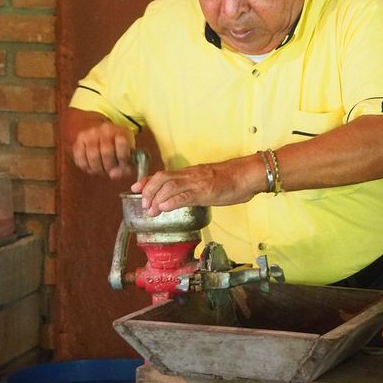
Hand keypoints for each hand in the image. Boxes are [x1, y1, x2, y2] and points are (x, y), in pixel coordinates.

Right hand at [63, 107, 134, 179]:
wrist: (105, 138)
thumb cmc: (120, 151)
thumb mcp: (128, 158)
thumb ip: (125, 169)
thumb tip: (113, 175)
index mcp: (121, 131)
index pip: (122, 142)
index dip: (122, 158)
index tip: (122, 165)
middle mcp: (105, 129)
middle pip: (106, 152)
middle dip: (109, 167)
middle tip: (110, 170)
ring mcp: (90, 134)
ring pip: (92, 156)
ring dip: (98, 169)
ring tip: (102, 169)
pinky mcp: (79, 140)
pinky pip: (80, 159)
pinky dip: (87, 167)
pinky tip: (92, 168)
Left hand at [130, 156, 262, 215]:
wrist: (248, 175)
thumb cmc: (233, 179)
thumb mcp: (209, 182)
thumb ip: (196, 188)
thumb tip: (186, 197)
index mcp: (190, 173)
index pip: (164, 174)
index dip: (147, 181)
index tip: (135, 188)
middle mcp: (191, 175)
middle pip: (162, 178)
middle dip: (148, 190)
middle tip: (143, 204)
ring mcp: (197, 183)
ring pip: (170, 186)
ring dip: (157, 198)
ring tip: (150, 210)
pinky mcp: (205, 191)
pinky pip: (185, 195)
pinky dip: (172, 202)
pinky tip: (164, 208)